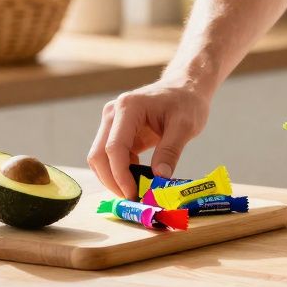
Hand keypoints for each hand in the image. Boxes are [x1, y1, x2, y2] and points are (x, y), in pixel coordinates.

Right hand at [87, 79, 210, 198]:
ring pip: (101, 158)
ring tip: (137, 192)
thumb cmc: (187, 102)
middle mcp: (113, 114)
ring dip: (114, 178)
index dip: (120, 175)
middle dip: (113, 181)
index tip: (133, 194)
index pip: (114, 148)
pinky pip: (111, 157)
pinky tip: (139, 180)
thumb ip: (171, 151)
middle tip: (133, 199)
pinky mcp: (117, 132)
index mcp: (128, 108)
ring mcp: (112, 122)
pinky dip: (121, 172)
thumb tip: (160, 178)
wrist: (185, 87)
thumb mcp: (185, 126)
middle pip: (99, 155)